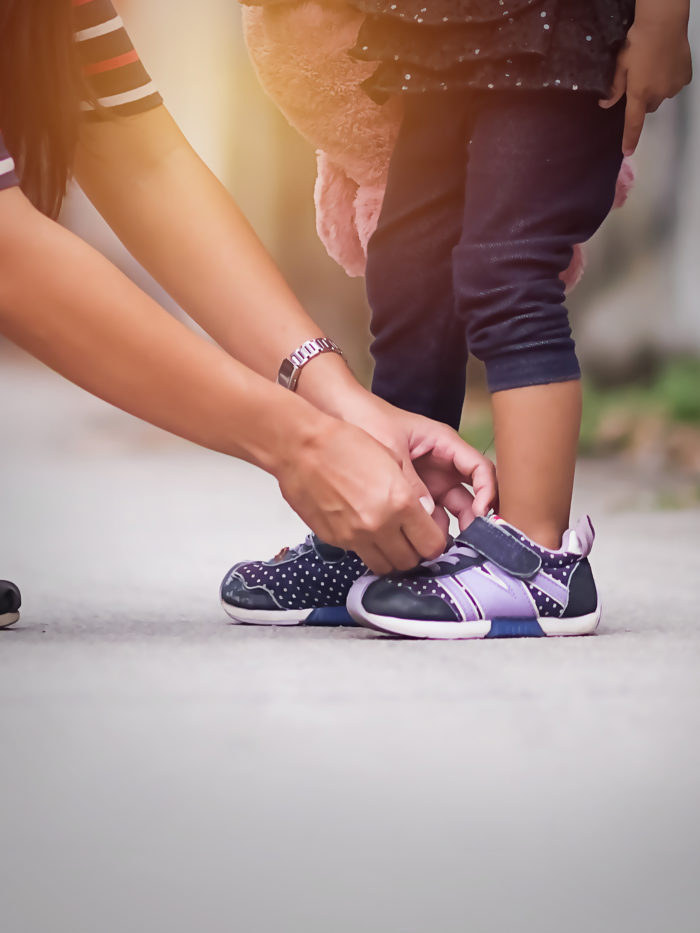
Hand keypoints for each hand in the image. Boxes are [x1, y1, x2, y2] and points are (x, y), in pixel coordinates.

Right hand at [276, 416, 445, 574]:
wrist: (301, 447)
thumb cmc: (345, 443)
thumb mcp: (393, 460)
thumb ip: (412, 494)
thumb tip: (424, 516)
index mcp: (400, 503)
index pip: (432, 545)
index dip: (434, 542)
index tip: (431, 534)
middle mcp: (379, 525)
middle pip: (409, 562)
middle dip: (414, 552)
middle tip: (411, 538)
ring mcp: (354, 536)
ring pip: (384, 566)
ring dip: (391, 556)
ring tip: (388, 538)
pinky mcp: (334, 540)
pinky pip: (359, 554)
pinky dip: (367, 548)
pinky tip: (363, 528)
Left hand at [334, 391, 497, 533]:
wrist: (339, 415)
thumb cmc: (368, 420)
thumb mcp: (391, 449)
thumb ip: (409, 481)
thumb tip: (425, 514)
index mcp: (444, 444)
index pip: (480, 468)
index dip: (487, 491)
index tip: (480, 513)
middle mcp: (442, 464)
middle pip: (472, 493)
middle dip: (474, 517)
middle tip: (469, 540)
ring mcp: (429, 480)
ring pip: (452, 509)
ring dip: (452, 528)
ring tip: (441, 547)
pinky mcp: (413, 495)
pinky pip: (429, 515)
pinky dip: (429, 529)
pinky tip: (421, 543)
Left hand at [600, 3, 691, 154]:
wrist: (663, 24)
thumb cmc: (639, 42)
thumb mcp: (620, 65)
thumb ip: (614, 88)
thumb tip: (606, 104)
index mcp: (639, 94)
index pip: (633, 123)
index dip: (630, 139)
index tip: (627, 151)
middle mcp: (658, 94)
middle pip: (648, 107)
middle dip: (643, 99)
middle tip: (640, 80)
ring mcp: (673, 87)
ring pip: (662, 96)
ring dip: (657, 88)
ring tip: (654, 67)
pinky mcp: (685, 78)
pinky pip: (674, 85)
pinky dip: (669, 79)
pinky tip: (666, 64)